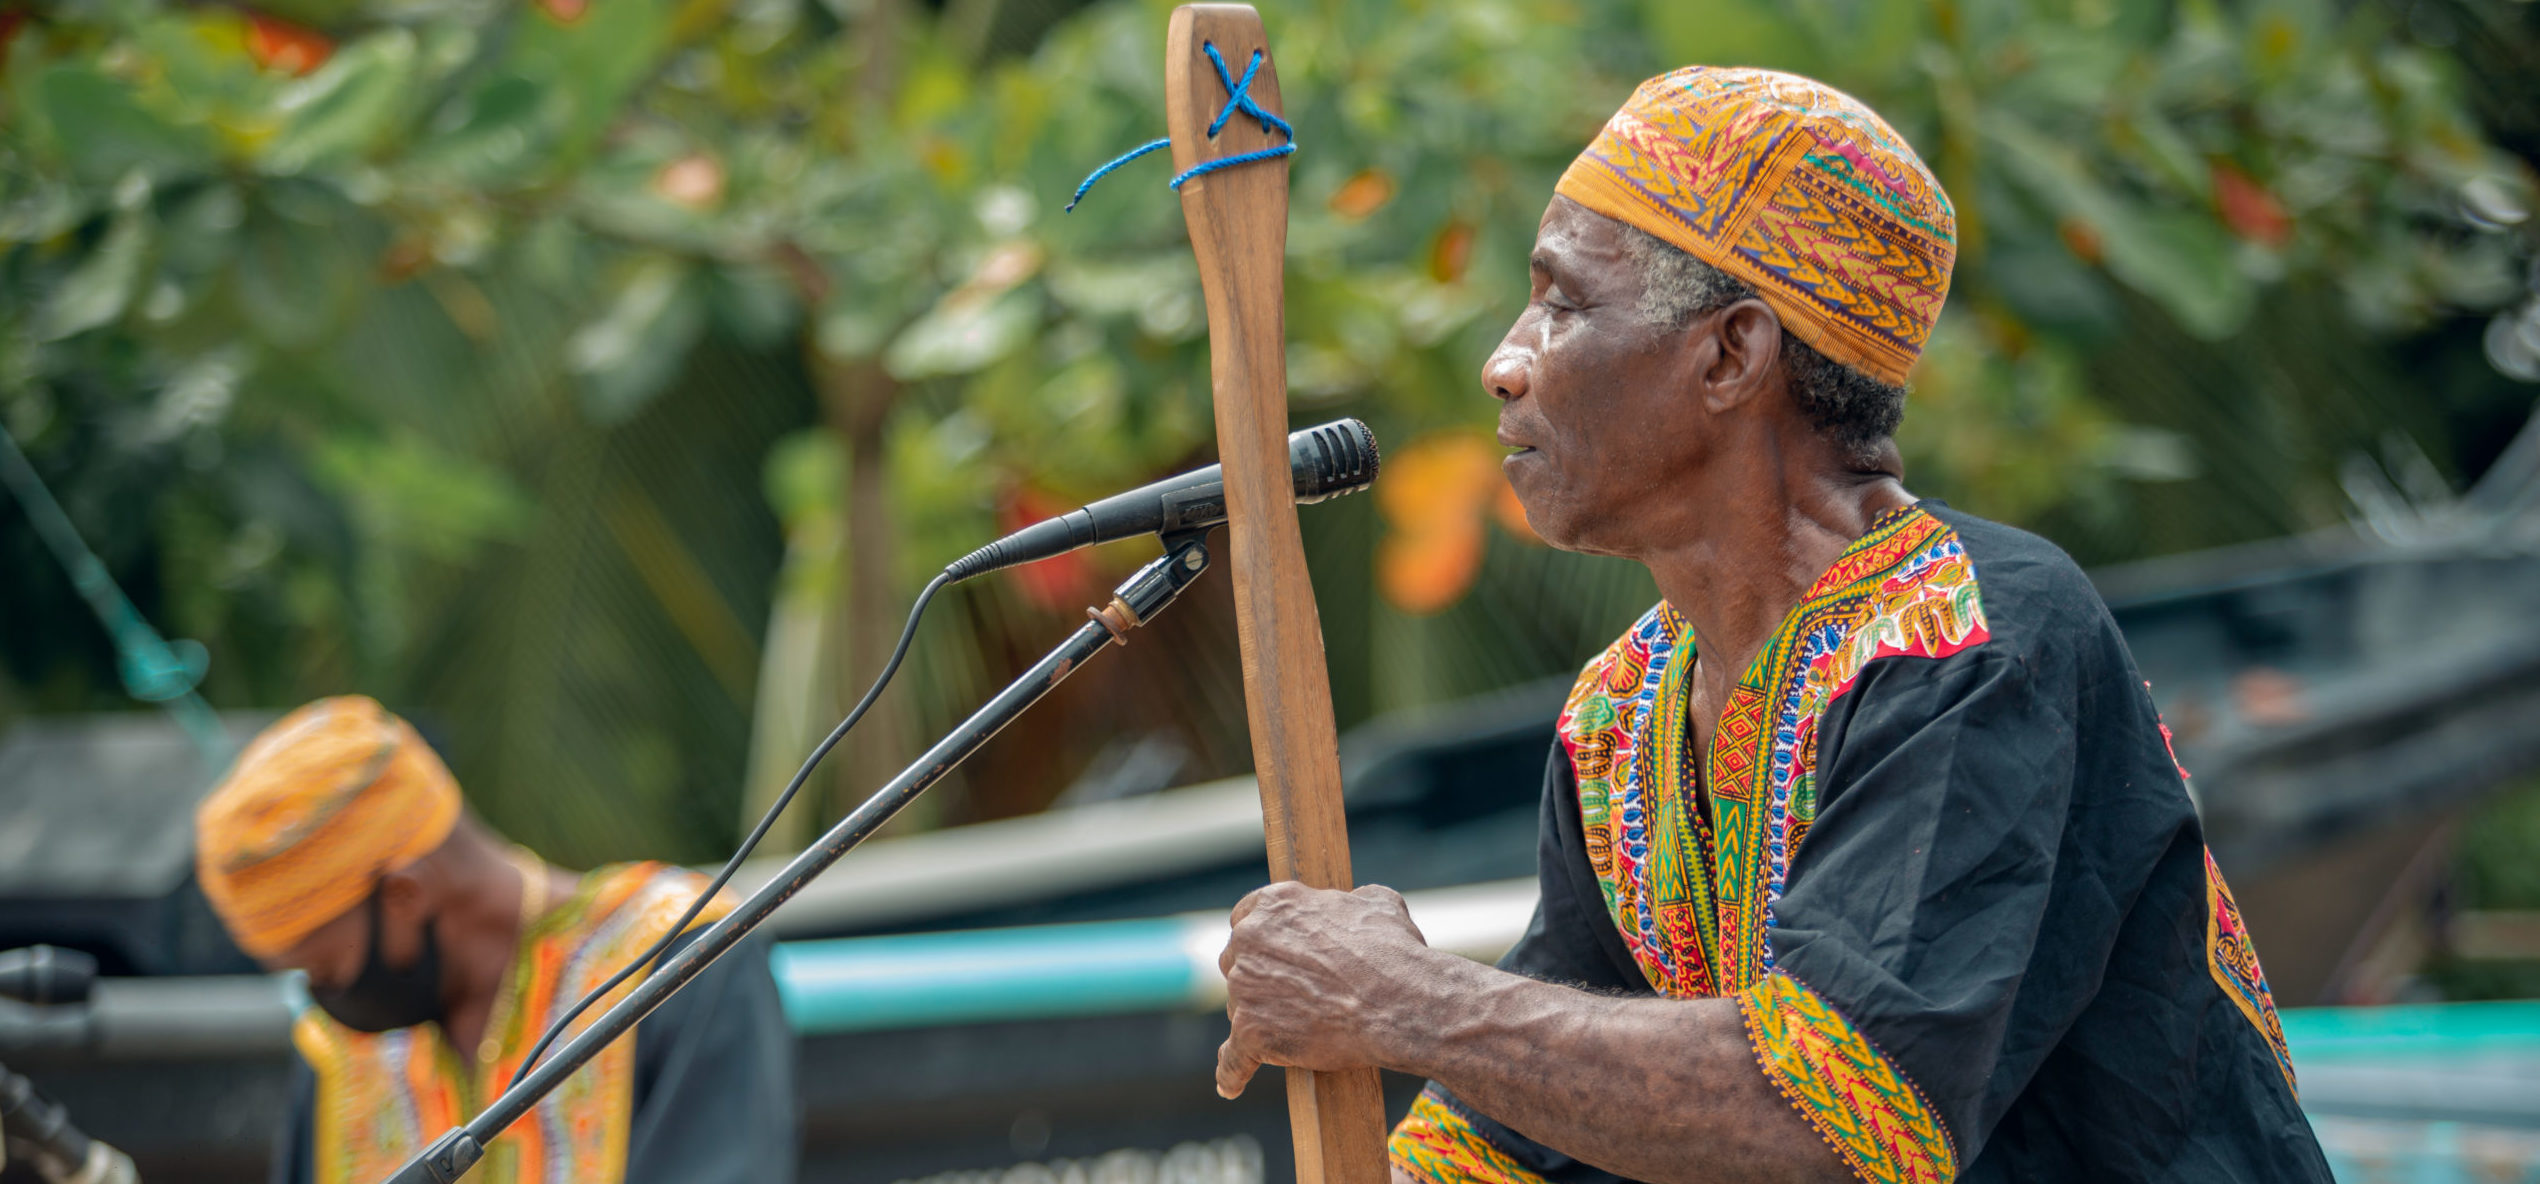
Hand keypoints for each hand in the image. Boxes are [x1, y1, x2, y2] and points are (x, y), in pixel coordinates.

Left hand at [1215, 881, 1435, 1097]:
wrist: (1402, 1003)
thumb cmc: (1395, 953)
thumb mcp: (1378, 904)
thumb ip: (1349, 900)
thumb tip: (1352, 902)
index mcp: (1277, 905)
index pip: (1246, 918)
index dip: (1258, 941)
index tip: (1265, 956)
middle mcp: (1251, 939)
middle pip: (1236, 962)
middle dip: (1255, 979)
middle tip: (1282, 998)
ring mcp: (1246, 987)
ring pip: (1238, 1008)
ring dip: (1255, 1021)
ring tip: (1280, 1037)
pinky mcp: (1251, 1032)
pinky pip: (1233, 1060)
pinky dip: (1233, 1074)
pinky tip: (1231, 1085)